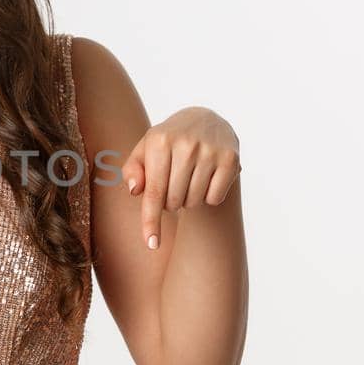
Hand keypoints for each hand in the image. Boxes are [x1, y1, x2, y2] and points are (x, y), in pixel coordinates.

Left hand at [122, 107, 241, 249]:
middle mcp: (186, 144)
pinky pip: (215, 198)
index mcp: (160, 141)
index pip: (153, 191)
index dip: (151, 221)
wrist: (205, 120)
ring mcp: (210, 151)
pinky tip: (206, 179)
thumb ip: (132, 170)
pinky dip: (208, 196)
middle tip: (173, 186)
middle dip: (170, 203)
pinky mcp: (231, 159)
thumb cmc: (168, 142)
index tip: (152, 244)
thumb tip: (135, 191)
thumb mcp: (145, 150)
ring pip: (194, 201)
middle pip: (173, 202)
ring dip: (188, 200)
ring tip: (188, 182)